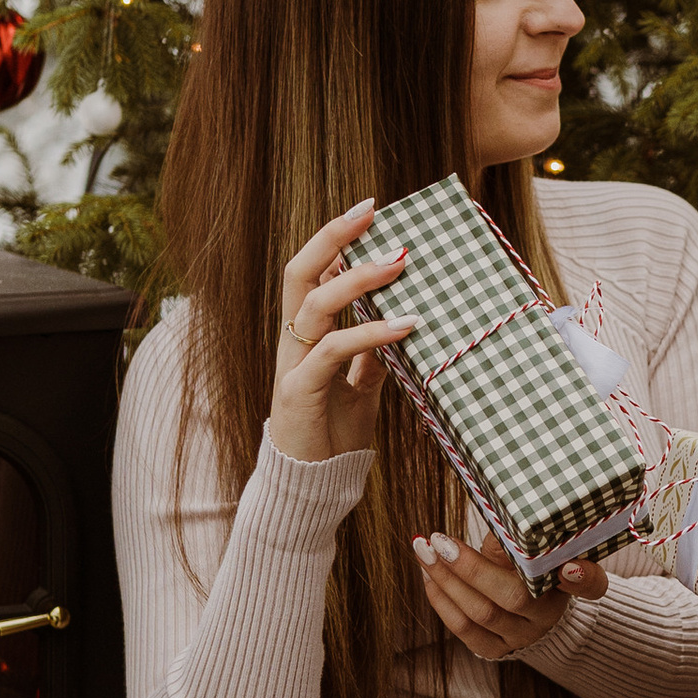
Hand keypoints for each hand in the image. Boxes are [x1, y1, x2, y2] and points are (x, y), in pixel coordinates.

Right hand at [268, 202, 417, 465]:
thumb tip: (404, 318)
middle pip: (299, 272)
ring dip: (359, 278)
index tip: (371, 210)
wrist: (313, 487)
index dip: (335, 239)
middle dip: (333, 237)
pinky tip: (405, 325)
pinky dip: (370, 333)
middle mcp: (293, 341)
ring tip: (400, 262)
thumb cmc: (335, 433)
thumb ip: (373, 353)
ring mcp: (292, 365)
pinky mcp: (299, 392)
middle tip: (373, 213)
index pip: (311, 271)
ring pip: (315, 303)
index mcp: (304, 334)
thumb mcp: (362, 385)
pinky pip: (332, 351)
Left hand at [413, 530, 608, 661]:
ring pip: (479, 614)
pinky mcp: (494, 649)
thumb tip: (498, 517)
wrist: (532, 613)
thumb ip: (524, 538)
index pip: (588, 584)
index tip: (569, 566)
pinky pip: (462, 629)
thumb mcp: (538, 551)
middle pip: (512, 597)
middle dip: (469, 568)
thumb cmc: (532, 569)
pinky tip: (428, 575)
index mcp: (566, 588)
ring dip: (445, 580)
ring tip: (424, 552)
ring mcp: (520, 637)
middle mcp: (546, 617)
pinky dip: (440, 600)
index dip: (582, 577)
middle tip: (439, 541)